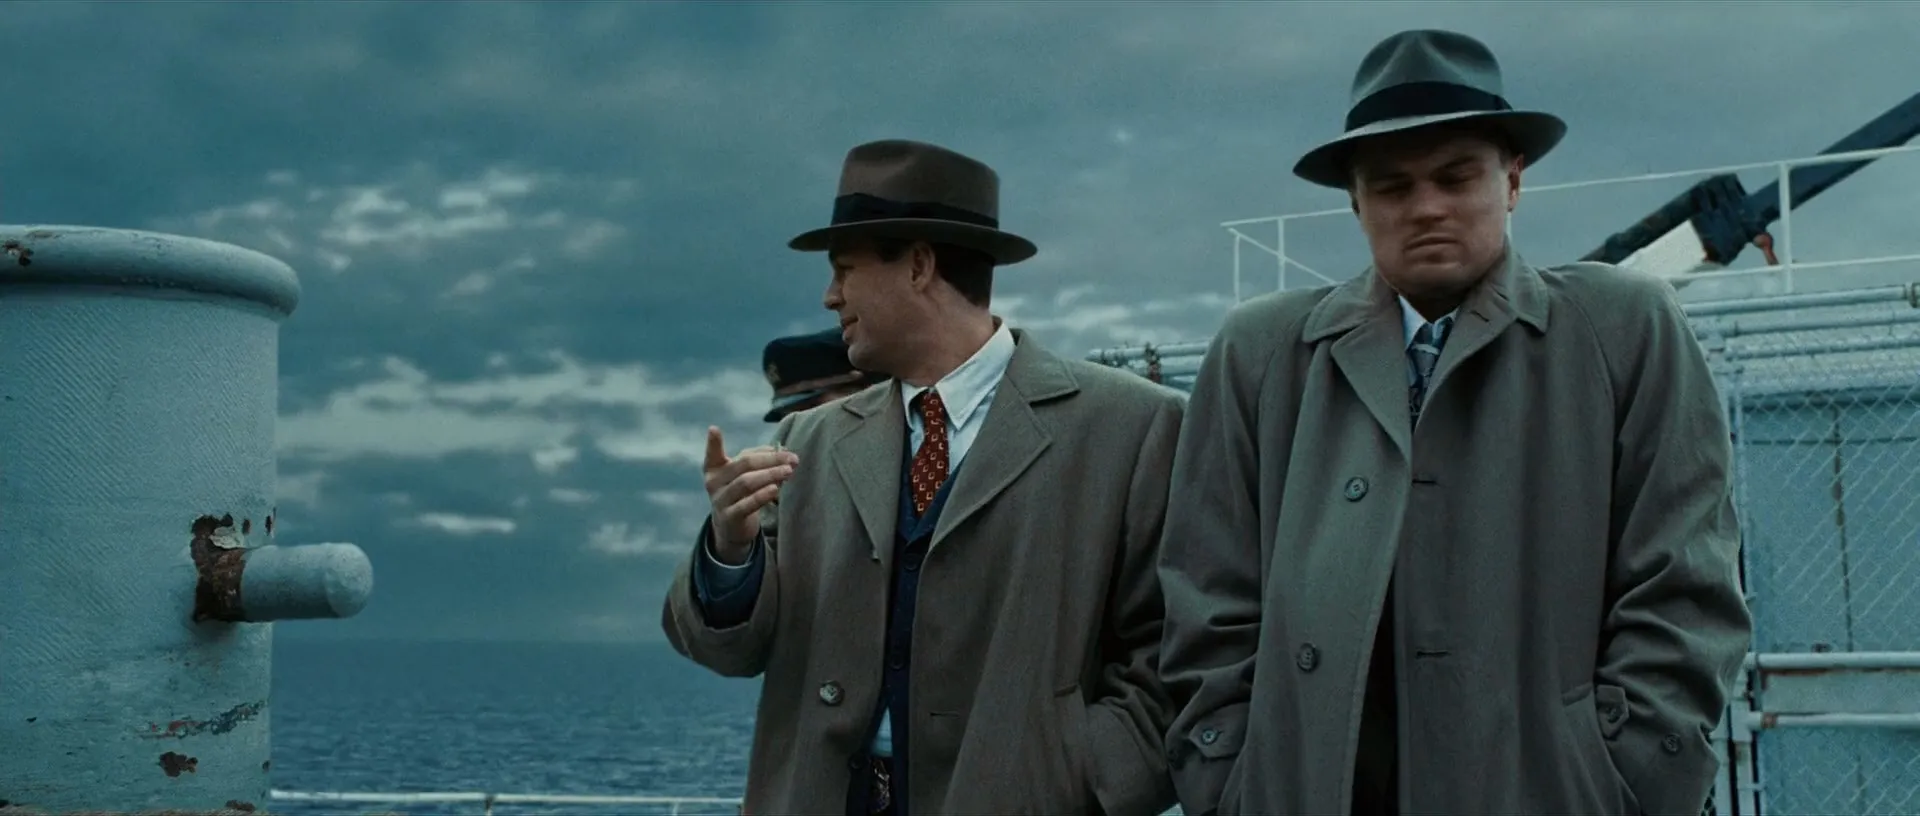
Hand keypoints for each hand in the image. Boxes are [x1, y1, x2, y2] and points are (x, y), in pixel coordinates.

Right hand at [702, 426, 798, 562]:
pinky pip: (747, 504)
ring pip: (746, 483)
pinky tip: (776, 489)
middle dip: (770, 459)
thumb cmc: (741, 493)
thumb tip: (780, 449)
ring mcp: (720, 501)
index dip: (713, 443)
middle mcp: (714, 483)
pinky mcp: (730, 517)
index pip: (713, 454)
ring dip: (770, 475)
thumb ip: (758, 459)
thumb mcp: (744, 474)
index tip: (713, 429)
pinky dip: (762, 495)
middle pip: (743, 465)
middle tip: (792, 458)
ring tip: (788, 471)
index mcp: (715, 468)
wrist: (732, 528)